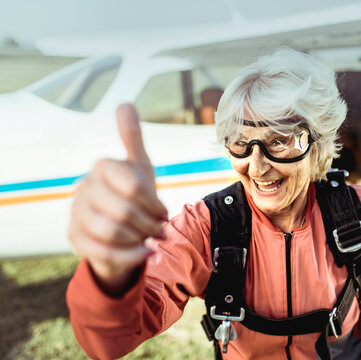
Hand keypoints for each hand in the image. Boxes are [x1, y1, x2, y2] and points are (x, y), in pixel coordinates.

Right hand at [68, 104, 167, 292]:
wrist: (119, 228)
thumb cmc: (132, 196)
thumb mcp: (138, 167)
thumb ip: (133, 138)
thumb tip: (124, 103)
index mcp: (102, 166)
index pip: (134, 185)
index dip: (154, 202)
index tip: (163, 210)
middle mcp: (84, 187)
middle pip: (124, 211)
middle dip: (150, 224)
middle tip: (160, 228)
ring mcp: (75, 213)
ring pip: (112, 232)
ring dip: (140, 239)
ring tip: (150, 239)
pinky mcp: (74, 238)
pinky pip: (104, 251)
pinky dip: (131, 255)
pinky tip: (145, 253)